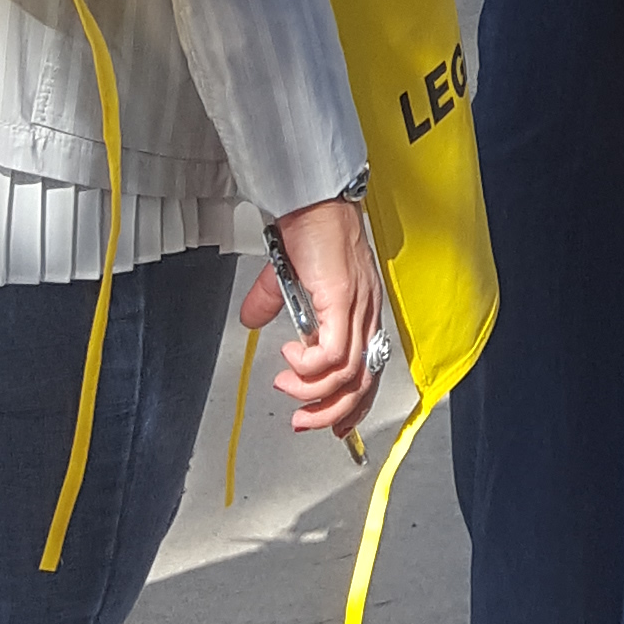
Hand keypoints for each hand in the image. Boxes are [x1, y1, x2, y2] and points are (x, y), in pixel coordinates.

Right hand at [241, 193, 386, 439]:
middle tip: (303, 419)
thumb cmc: (311, 227)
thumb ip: (272, 303)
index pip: (369, 370)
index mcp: (361, 310)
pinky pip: (334, 353)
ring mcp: (358, 308)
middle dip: (331, 412)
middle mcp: (366, 313)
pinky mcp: (343, 300)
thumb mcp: (289, 277)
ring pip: (348, 374)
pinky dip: (310, 366)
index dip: (354, 404)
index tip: (334, 424)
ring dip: (313, 392)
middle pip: (363, 383)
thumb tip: (253, 321)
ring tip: (286, 384)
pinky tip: (291, 360)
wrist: (314, 198)